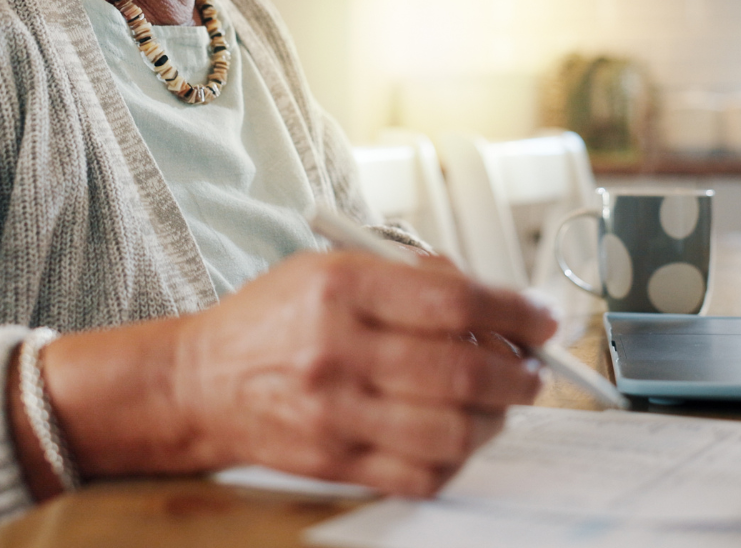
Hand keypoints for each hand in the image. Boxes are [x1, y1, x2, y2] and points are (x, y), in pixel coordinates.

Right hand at [12, 251, 555, 498]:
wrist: (199, 382)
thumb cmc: (274, 319)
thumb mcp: (330, 267)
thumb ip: (408, 276)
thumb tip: (492, 301)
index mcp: (341, 286)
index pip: (453, 298)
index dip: (514, 309)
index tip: (542, 318)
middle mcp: (338, 349)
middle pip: (462, 370)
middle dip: (518, 373)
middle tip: (533, 370)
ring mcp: (335, 413)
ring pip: (451, 429)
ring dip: (496, 420)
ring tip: (501, 406)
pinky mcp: (334, 461)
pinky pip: (421, 473)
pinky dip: (458, 459)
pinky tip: (460, 438)